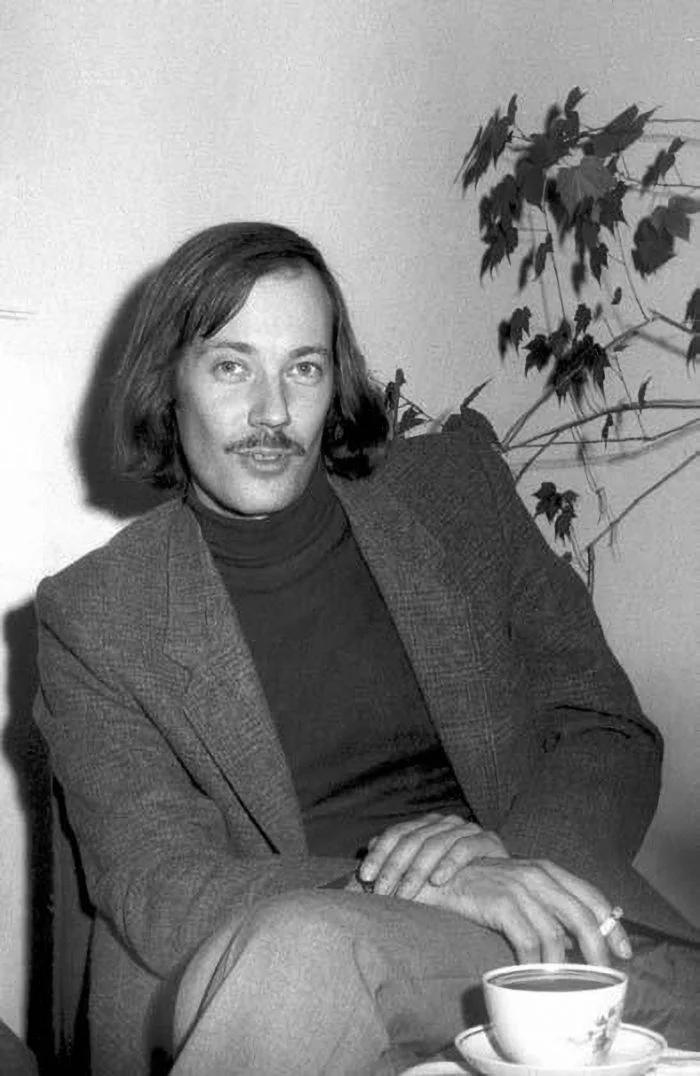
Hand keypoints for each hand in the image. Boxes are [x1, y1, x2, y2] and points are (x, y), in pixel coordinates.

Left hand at [357, 812, 507, 898]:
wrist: (502, 885)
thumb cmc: (456, 881)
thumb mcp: (422, 873)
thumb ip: (397, 860)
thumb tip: (369, 847)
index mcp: (427, 824)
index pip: (397, 833)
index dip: (379, 854)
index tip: (365, 878)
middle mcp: (445, 822)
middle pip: (413, 839)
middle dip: (394, 867)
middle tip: (382, 893)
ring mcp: (467, 828)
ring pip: (435, 843)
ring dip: (417, 871)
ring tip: (405, 894)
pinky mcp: (488, 840)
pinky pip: (465, 848)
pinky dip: (449, 864)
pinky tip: (438, 881)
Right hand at [414, 855, 631, 965]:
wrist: (436, 875)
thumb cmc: (480, 885)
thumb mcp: (519, 887)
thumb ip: (548, 904)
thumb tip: (581, 936)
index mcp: (547, 869)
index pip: (592, 896)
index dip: (613, 926)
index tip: (624, 953)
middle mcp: (537, 875)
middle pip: (583, 915)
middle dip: (599, 950)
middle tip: (604, 976)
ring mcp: (518, 887)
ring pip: (557, 934)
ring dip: (565, 966)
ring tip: (566, 986)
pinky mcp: (499, 902)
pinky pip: (528, 941)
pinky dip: (535, 964)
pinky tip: (534, 977)